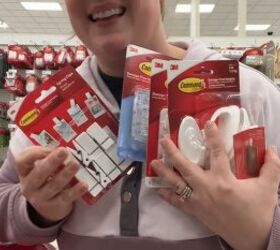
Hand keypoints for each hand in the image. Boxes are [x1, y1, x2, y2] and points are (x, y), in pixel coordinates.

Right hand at [15, 146, 87, 223]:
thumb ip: (46, 155)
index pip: (21, 161)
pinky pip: (66, 198)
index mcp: (25, 172)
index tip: (49, 148)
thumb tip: (59, 148)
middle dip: (52, 162)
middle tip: (63, 151)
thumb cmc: (46, 177)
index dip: (35, 154)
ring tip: (75, 164)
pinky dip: (76, 191)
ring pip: (54, 185)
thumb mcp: (40, 166)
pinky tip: (84, 184)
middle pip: (39, 174)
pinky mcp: (56, 205)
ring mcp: (42, 198)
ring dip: (65, 174)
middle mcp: (30, 186)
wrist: (48, 206)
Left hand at [151, 121, 279, 249]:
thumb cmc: (259, 211)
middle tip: (163, 140)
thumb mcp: (268, 187)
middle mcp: (207, 188)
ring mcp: (198, 200)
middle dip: (173, 152)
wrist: (254, 238)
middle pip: (185, 167)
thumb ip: (271, 166)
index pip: (216, 152)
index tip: (206, 123)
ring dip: (163, 172)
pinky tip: (158, 189)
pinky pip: (177, 203)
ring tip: (153, 162)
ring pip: (176, 184)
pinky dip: (167, 196)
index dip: (212, 136)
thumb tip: (272, 149)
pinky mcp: (195, 212)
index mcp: (224, 179)